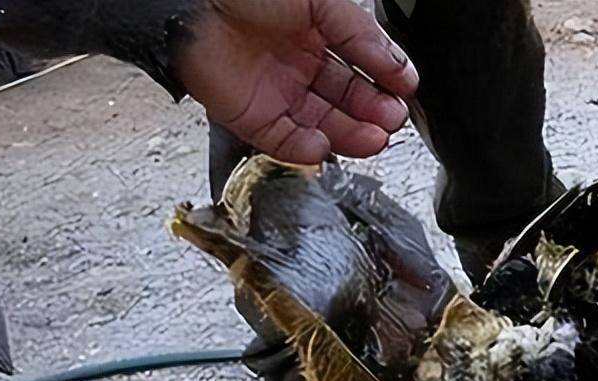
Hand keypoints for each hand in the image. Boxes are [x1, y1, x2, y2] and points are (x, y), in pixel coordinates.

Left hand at [177, 0, 418, 164]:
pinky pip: (284, 142)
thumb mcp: (319, 0)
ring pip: (321, 126)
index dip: (384, 79)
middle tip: (393, 119)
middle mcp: (296, 66)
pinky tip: (325, 146)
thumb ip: (359, 34)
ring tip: (375, 139)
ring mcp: (275, 94)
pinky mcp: (251, 117)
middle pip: (345, 101)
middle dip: (373, 112)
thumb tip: (396, 63)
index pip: (359, 66)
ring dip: (350, 136)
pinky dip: (305, 149)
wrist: (192, 5)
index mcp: (314, 34)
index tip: (405, 89)